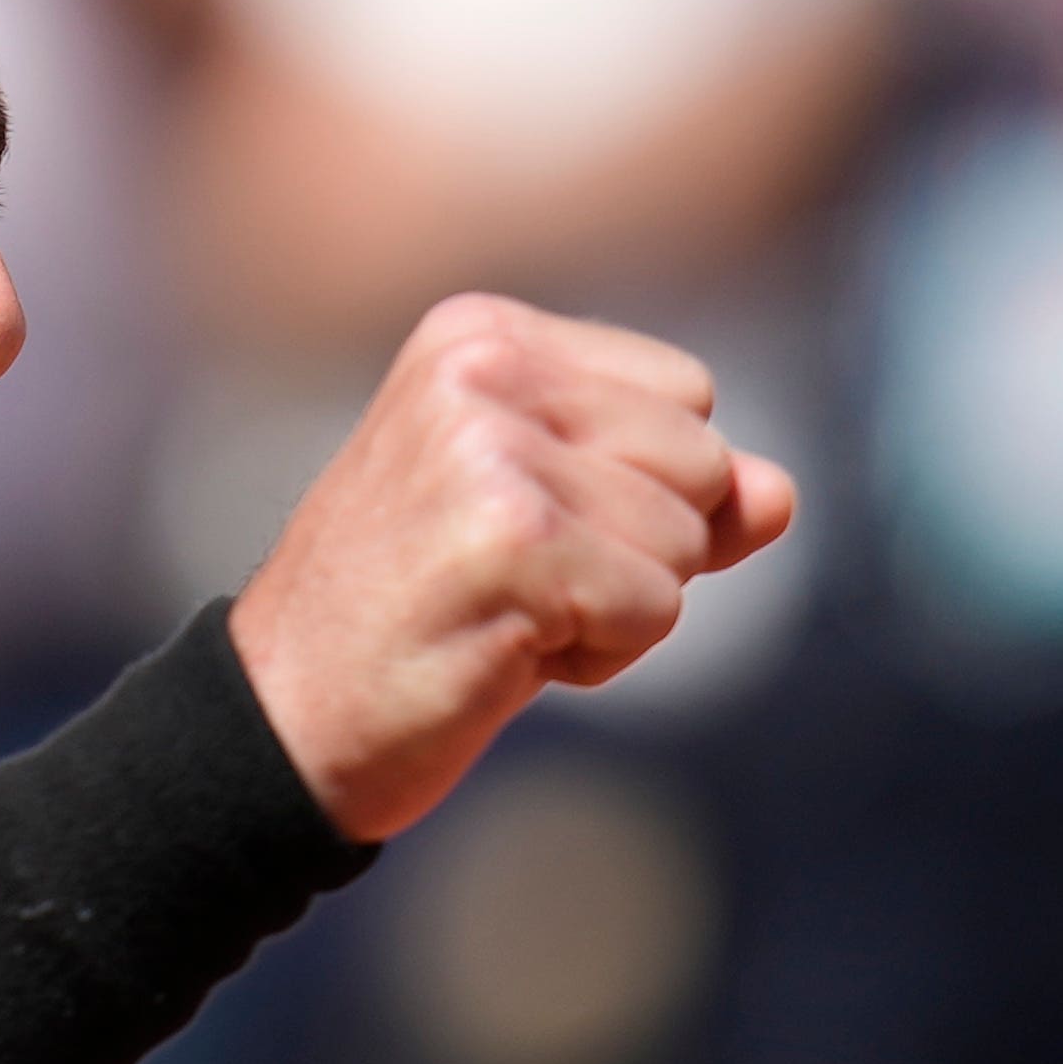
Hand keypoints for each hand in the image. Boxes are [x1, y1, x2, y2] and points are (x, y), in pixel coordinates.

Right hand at [227, 296, 797, 841]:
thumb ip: (663, 493)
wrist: (279, 727)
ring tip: (500, 620)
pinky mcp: (512, 541)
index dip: (634, 493)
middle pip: (700, 460)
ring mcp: (493, 451)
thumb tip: (783, 494)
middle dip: (636, 550)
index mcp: (480, 336)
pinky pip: (657, 608)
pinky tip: (500, 656)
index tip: (516, 537)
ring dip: (616, 610)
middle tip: (508, 588)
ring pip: (685, 539)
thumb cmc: (408, 625)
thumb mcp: (541, 527)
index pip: (685, 395)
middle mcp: (484, 371)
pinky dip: (598, 657)